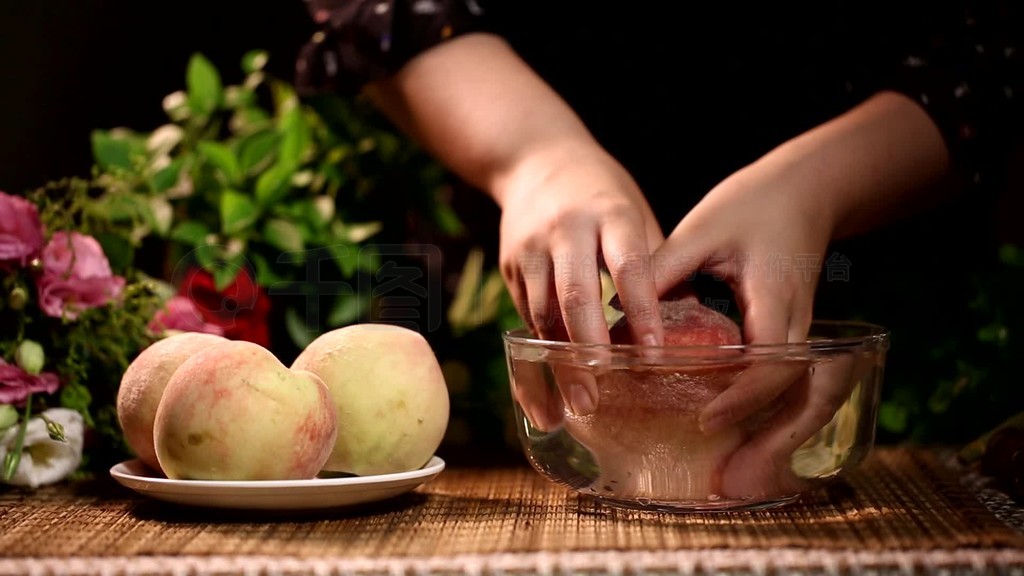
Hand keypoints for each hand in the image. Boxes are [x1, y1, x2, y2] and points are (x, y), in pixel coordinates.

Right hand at [498, 143, 663, 418]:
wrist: (536, 160)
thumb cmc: (602, 196)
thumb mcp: (635, 213)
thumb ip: (657, 264)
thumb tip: (695, 325)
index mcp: (610, 214)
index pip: (629, 267)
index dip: (641, 312)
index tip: (653, 355)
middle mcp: (566, 229)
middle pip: (575, 298)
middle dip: (587, 352)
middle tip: (597, 399)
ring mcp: (532, 247)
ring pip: (543, 313)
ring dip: (558, 363)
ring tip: (576, 405)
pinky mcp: (509, 265)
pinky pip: (525, 316)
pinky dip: (540, 353)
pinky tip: (552, 385)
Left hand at [651, 148, 838, 496]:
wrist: (805, 190)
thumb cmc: (753, 204)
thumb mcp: (703, 229)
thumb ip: (661, 271)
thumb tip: (616, 314)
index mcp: (777, 300)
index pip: (772, 365)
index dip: (742, 398)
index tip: (706, 419)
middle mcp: (797, 326)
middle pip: (801, 398)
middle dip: (774, 443)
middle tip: (732, 481)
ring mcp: (799, 335)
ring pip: (801, 399)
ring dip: (776, 439)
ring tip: (739, 478)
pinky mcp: (790, 337)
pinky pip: (788, 386)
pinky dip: (769, 415)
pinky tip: (738, 435)